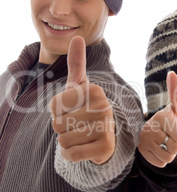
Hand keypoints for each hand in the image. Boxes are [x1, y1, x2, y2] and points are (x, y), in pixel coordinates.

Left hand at [50, 36, 114, 163]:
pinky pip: (71, 154)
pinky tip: (82, 148)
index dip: (57, 111)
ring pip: (63, 140)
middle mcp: (103, 107)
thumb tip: (77, 37)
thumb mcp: (79, 86)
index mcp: (94, 90)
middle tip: (77, 125)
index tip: (72, 110)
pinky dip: (71, 154)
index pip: (54, 105)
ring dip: (66, 142)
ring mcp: (106, 128)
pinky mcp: (105, 148)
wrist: (104, 136)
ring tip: (80, 135)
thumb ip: (77, 63)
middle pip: (57, 124)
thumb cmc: (86, 108)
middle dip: (62, 128)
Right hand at [138, 71, 176, 166]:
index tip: (176, 128)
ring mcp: (143, 141)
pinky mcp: (141, 153)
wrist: (159, 132)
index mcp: (160, 116)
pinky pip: (160, 163)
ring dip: (171, 153)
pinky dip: (162, 159)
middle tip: (171, 136)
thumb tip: (171, 72)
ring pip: (168, 158)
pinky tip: (159, 149)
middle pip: (175, 149)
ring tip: (165, 142)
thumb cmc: (174, 119)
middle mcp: (149, 128)